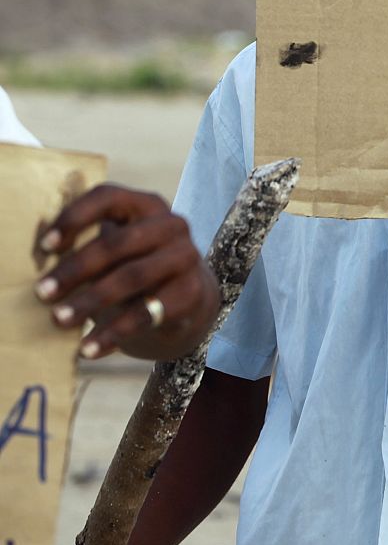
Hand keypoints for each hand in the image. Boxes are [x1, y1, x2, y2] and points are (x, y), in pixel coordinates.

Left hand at [34, 184, 219, 360]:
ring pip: (132, 277)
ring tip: (60, 320)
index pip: (108, 197)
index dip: (75, 218)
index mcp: (146, 205)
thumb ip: (87, 244)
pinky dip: (114, 332)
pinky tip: (89, 348)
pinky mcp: (192, 292)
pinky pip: (147, 313)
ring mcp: (187, 257)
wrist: (187, 297)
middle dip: (76, 268)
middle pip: (119, 242)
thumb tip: (38, 261)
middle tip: (43, 292)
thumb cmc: (135, 265)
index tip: (46, 247)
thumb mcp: (117, 248)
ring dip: (91, 300)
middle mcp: (172, 225)